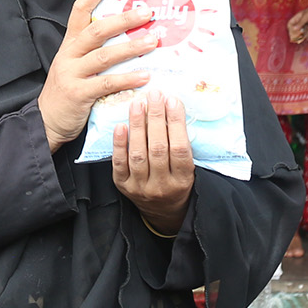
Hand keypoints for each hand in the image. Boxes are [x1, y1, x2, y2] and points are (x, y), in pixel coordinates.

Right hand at [40, 0, 153, 147]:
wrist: (45, 121)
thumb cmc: (67, 92)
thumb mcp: (74, 65)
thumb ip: (94, 51)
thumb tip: (127, 35)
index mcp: (69, 44)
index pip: (80, 10)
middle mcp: (69, 55)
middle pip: (96, 30)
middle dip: (123, 19)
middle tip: (147, 12)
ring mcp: (72, 73)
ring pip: (104, 56)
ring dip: (131, 48)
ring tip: (153, 41)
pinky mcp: (78, 94)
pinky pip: (106, 83)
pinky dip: (127, 78)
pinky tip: (145, 76)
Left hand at [111, 90, 194, 233]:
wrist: (162, 212)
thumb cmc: (178, 183)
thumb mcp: (188, 169)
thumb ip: (181, 144)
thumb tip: (173, 108)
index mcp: (182, 180)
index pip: (179, 148)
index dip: (176, 123)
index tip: (172, 100)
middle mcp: (161, 185)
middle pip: (158, 148)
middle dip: (156, 118)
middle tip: (154, 95)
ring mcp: (140, 187)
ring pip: (138, 154)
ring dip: (137, 126)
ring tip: (137, 104)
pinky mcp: (123, 186)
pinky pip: (119, 163)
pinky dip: (119, 144)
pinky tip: (121, 126)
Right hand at [287, 1, 307, 43]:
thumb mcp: (306, 17)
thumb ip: (300, 23)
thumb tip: (294, 29)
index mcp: (298, 18)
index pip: (290, 24)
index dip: (290, 28)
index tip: (291, 32)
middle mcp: (301, 23)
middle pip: (295, 30)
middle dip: (295, 34)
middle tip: (295, 39)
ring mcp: (306, 26)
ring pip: (301, 33)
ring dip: (300, 37)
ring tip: (300, 41)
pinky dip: (307, 38)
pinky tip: (306, 40)